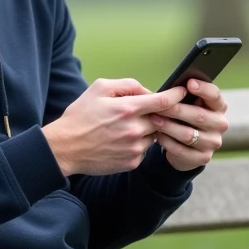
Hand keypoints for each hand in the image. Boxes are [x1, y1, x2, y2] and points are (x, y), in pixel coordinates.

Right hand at [43, 79, 187, 175]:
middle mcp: (134, 129)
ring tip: (126, 127)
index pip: (163, 101)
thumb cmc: (80, 116)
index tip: (183, 92)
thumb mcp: (98, 89)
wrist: (65, 148)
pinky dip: (138, 144)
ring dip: (148, 130)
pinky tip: (121, 141)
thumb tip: (148, 91)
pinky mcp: (132, 162)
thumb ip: (127, 85)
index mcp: (127, 108)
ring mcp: (134, 148)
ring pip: (154, 135)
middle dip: (158, 114)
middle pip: (162, 119)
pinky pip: (144, 150)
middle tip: (143, 112)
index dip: (177, 95)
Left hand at [150, 79, 228, 171]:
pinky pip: (182, 150)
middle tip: (159, 105)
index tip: (189, 83)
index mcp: (218, 107)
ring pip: (188, 134)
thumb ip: (184, 96)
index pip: (215, 96)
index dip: (203, 89)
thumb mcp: (187, 105)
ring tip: (153, 119)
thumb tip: (171, 87)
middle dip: (177, 110)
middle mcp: (220, 124)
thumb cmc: (184, 117)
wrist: (186, 147)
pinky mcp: (203, 158)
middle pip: (199, 116)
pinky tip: (157, 135)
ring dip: (168, 126)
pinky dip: (167, 141)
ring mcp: (213, 142)